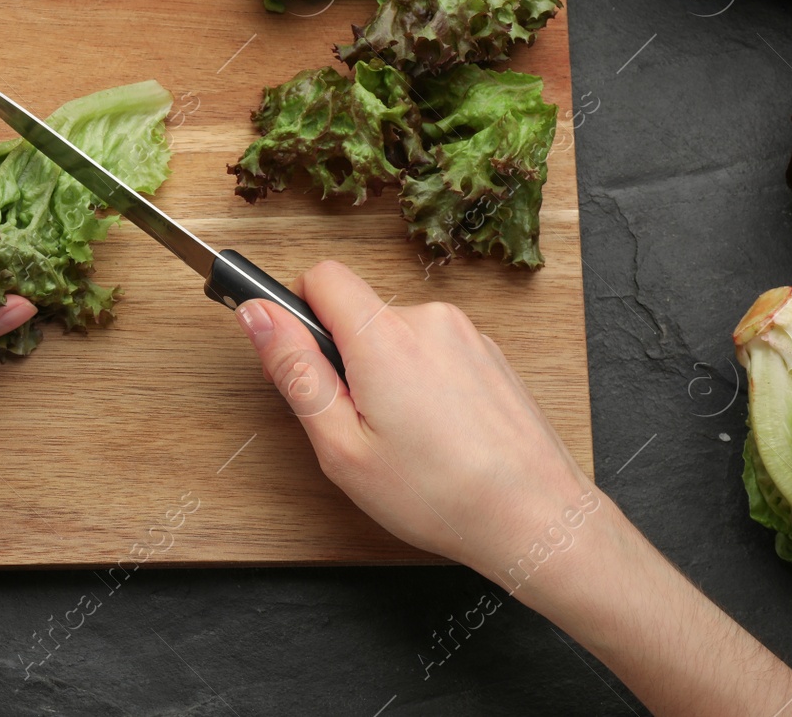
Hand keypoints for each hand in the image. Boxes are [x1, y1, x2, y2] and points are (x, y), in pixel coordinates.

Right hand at [235, 261, 791, 716]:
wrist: (535, 517)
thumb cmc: (437, 494)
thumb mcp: (340, 446)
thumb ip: (294, 371)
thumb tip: (256, 315)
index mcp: (382, 336)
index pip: (322, 276)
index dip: (300, 310)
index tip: (302, 356)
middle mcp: (427, 319)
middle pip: (360, 311)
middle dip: (346, 357)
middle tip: (357, 425)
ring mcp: (467, 334)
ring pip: (399, 336)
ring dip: (388, 374)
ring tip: (406, 439)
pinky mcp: (491, 355)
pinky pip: (436, 352)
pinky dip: (426, 383)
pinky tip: (441, 436)